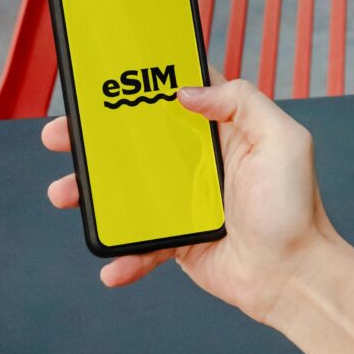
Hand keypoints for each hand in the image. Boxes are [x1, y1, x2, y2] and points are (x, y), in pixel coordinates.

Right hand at [41, 71, 337, 323]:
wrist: (294, 277)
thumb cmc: (294, 209)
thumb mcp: (283, 140)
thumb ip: (241, 102)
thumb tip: (184, 91)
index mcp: (219, 132)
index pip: (173, 95)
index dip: (138, 83)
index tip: (103, 75)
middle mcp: (195, 162)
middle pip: (133, 141)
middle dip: (91, 137)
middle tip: (59, 135)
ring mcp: (181, 202)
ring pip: (124, 190)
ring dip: (88, 193)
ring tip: (63, 193)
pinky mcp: (176, 240)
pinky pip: (139, 243)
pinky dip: (122, 255)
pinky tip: (110, 264)